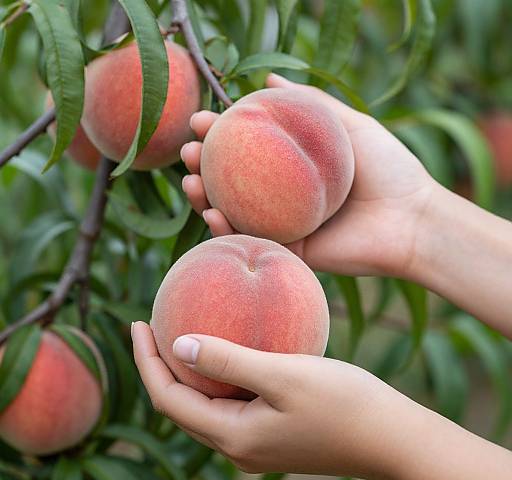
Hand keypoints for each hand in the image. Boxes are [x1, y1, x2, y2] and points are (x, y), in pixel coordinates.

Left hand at [132, 321, 400, 479]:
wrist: (391, 438)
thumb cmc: (342, 402)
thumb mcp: (282, 374)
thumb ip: (227, 361)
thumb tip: (177, 345)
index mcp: (233, 436)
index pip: (168, 398)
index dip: (146, 361)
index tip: (136, 322)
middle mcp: (238, 446)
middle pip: (180, 405)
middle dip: (159, 366)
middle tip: (151, 327)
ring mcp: (256, 442)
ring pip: (204, 404)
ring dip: (187, 371)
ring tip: (179, 335)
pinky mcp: (273, 432)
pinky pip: (230, 402)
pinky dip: (217, 376)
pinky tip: (226, 350)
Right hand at [181, 73, 435, 276]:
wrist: (411, 219)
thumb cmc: (387, 168)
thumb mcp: (348, 124)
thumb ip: (309, 103)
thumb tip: (265, 79)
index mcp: (294, 167)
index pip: (247, 150)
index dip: (219, 136)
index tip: (199, 121)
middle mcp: (284, 196)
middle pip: (232, 182)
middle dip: (202, 167)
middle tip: (186, 151)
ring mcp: (284, 225)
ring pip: (233, 214)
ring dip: (203, 199)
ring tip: (188, 181)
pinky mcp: (290, 252)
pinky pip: (250, 242)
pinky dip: (226, 231)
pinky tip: (211, 215)